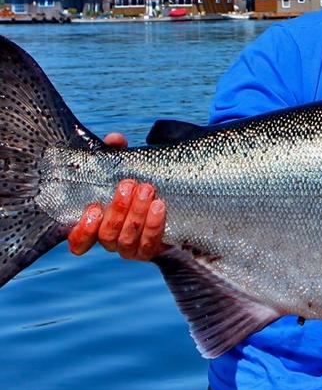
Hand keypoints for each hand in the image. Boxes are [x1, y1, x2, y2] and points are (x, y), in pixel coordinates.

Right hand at [67, 133, 168, 260]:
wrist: (174, 202)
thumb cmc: (138, 184)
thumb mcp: (126, 168)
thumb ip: (117, 154)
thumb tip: (114, 139)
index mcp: (97, 225)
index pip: (79, 241)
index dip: (82, 231)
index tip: (92, 209)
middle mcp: (111, 240)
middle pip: (107, 234)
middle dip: (117, 209)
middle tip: (129, 185)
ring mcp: (130, 248)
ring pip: (127, 239)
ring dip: (136, 213)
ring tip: (147, 190)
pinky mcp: (151, 250)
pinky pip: (149, 243)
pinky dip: (153, 224)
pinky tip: (159, 206)